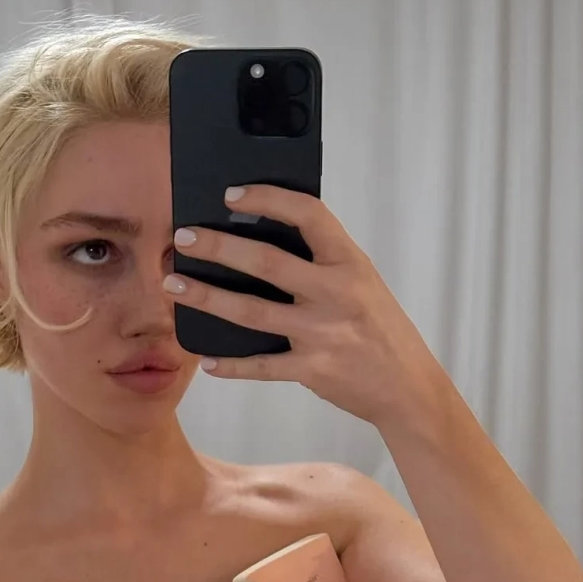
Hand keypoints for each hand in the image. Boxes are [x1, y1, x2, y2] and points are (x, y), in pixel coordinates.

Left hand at [166, 186, 448, 427]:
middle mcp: (336, 293)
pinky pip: (262, 366)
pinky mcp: (313, 370)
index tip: (232, 194)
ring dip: (207, 297)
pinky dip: (232, 365)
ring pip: (252, 312)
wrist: (409, 387)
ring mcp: (322, 333)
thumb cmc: (379, 328)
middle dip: (218, 247)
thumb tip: (261, 238)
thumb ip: (323, 263)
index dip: (268, 199)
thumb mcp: (361, 283)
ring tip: (173, 285)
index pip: (308, 215)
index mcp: (350, 262)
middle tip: (182, 238)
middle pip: (267, 262)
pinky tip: (207, 360)